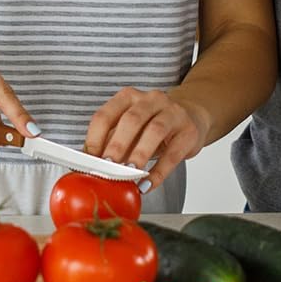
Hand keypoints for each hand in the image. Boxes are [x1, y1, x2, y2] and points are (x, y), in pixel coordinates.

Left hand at [84, 88, 209, 192]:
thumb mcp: (130, 128)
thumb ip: (110, 141)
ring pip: (155, 130)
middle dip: (117, 145)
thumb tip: (88, 165)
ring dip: (140, 154)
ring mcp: (173, 112)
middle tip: (108, 167)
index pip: (106, 115)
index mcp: (129, 97)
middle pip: (131, 120)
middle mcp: (151, 100)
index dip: (95, 138)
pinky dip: (159, 171)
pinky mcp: (189, 131)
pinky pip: (173, 153)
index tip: (90, 160)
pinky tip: (148, 184)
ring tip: (130, 174)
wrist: (192, 116)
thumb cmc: (153, 125)